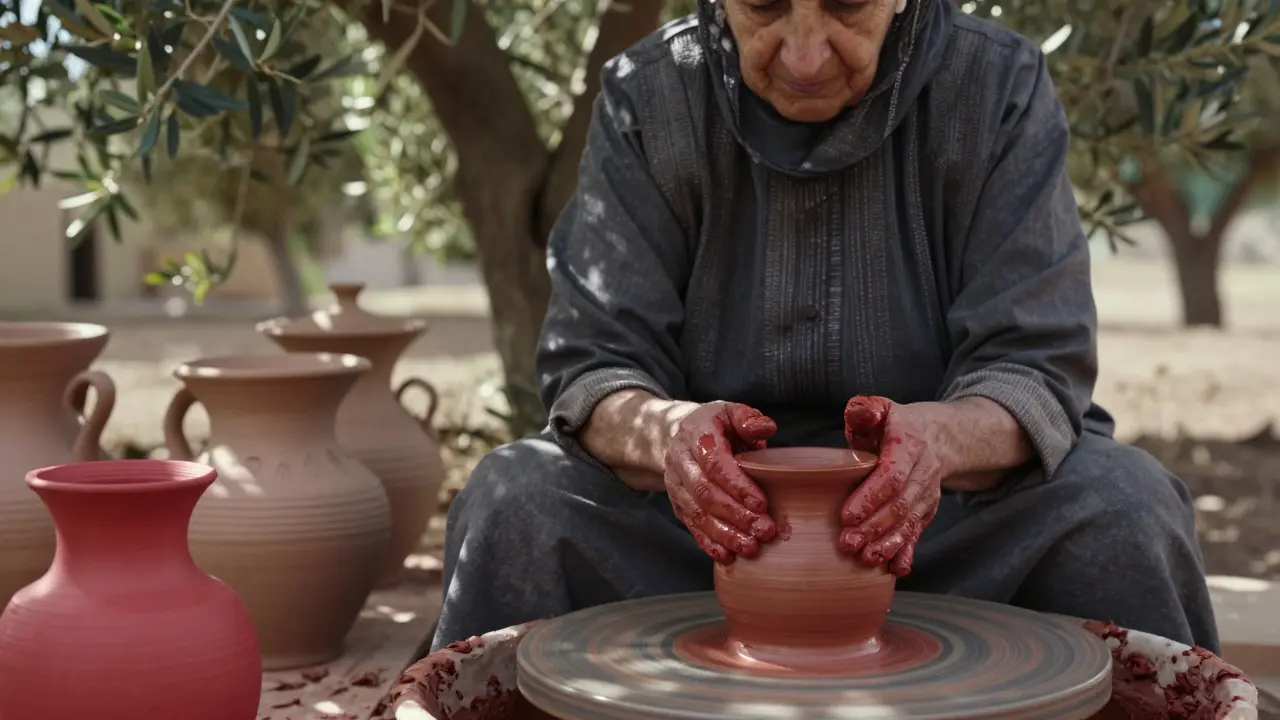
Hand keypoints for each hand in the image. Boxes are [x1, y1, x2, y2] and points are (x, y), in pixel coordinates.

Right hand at [664, 402, 778, 564]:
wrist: (681, 437)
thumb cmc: (716, 426)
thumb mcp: (731, 412)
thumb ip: (749, 419)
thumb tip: (767, 429)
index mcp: (696, 435)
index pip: (714, 464)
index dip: (737, 485)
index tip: (761, 503)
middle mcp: (681, 462)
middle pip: (705, 493)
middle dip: (736, 515)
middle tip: (764, 530)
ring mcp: (676, 486)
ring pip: (697, 514)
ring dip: (725, 534)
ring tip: (751, 548)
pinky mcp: (678, 505)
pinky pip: (691, 527)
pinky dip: (709, 543)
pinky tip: (728, 556)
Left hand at [838, 396, 942, 576]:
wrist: (930, 437)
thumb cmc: (889, 425)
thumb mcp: (877, 409)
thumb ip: (864, 409)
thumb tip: (857, 412)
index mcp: (909, 444)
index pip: (891, 475)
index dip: (870, 497)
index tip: (846, 515)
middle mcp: (925, 471)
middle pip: (900, 504)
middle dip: (874, 527)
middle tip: (847, 543)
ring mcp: (928, 493)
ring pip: (910, 523)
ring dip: (887, 544)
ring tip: (864, 558)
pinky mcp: (926, 511)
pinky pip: (918, 533)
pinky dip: (906, 552)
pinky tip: (894, 569)